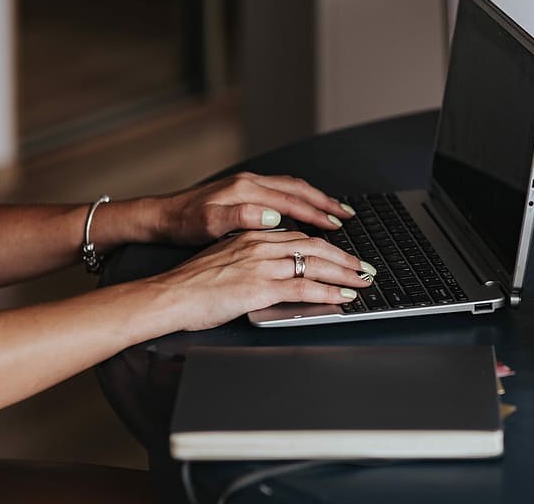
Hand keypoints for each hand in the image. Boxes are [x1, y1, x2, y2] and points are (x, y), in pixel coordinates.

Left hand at [149, 172, 355, 244]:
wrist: (160, 216)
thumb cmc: (182, 223)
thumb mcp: (207, 224)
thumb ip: (241, 218)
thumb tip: (273, 216)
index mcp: (246, 190)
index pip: (292, 200)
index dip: (317, 213)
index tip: (338, 223)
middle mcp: (250, 183)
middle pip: (298, 189)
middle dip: (325, 202)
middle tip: (348, 214)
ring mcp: (248, 186)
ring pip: (292, 188)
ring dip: (315, 199)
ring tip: (335, 211)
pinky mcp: (244, 192)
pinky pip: (282, 192)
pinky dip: (300, 200)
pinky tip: (305, 209)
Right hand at [149, 230, 374, 331]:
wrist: (168, 295)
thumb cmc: (191, 284)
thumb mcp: (226, 260)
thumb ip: (251, 259)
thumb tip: (272, 269)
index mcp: (253, 236)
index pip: (300, 237)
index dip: (327, 246)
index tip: (343, 255)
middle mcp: (261, 245)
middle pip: (314, 247)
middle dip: (344, 258)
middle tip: (364, 267)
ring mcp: (262, 265)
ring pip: (314, 264)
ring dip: (344, 273)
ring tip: (363, 281)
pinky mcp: (260, 287)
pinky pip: (303, 288)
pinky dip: (328, 292)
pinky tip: (342, 296)